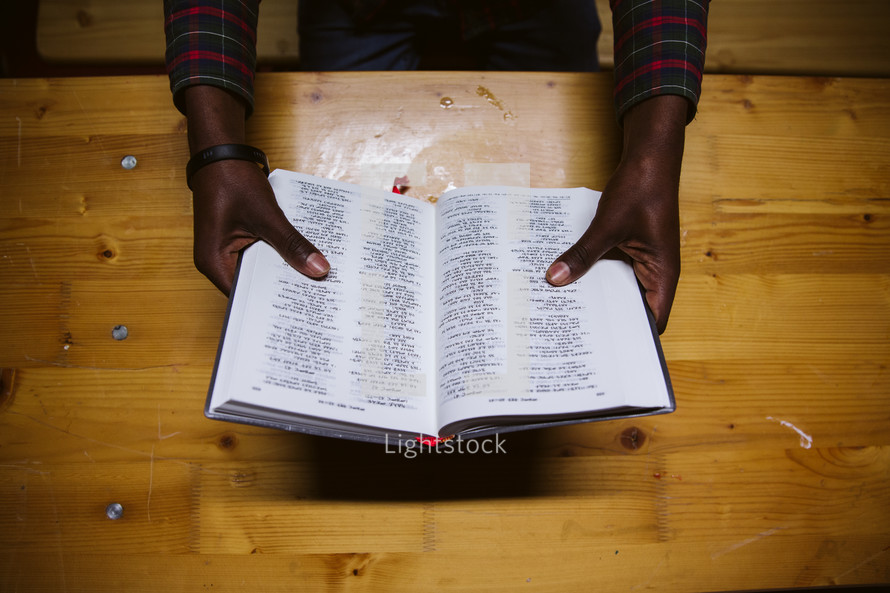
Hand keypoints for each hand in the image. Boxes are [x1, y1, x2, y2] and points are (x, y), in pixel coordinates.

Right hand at [182, 85, 327, 294]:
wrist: (221, 154)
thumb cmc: (232, 180)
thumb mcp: (266, 215)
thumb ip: (291, 244)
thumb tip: (318, 269)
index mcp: (214, 262)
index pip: (246, 297)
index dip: (273, 305)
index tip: (302, 309)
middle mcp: (217, 263)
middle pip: (253, 287)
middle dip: (282, 291)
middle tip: (316, 300)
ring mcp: (227, 253)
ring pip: (259, 272)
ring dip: (282, 274)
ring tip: (313, 285)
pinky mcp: (237, 243)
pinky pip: (260, 258)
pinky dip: (278, 258)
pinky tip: (301, 261)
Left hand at [545, 95, 687, 332]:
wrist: (649, 158)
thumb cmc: (642, 189)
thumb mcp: (608, 225)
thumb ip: (583, 253)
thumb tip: (556, 279)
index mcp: (662, 274)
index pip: (652, 321)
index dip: (632, 340)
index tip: (605, 353)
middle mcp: (655, 273)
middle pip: (631, 309)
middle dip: (606, 322)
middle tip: (574, 337)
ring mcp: (642, 262)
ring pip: (618, 290)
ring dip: (596, 298)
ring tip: (566, 315)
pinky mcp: (629, 251)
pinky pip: (610, 271)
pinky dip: (593, 277)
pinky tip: (568, 283)